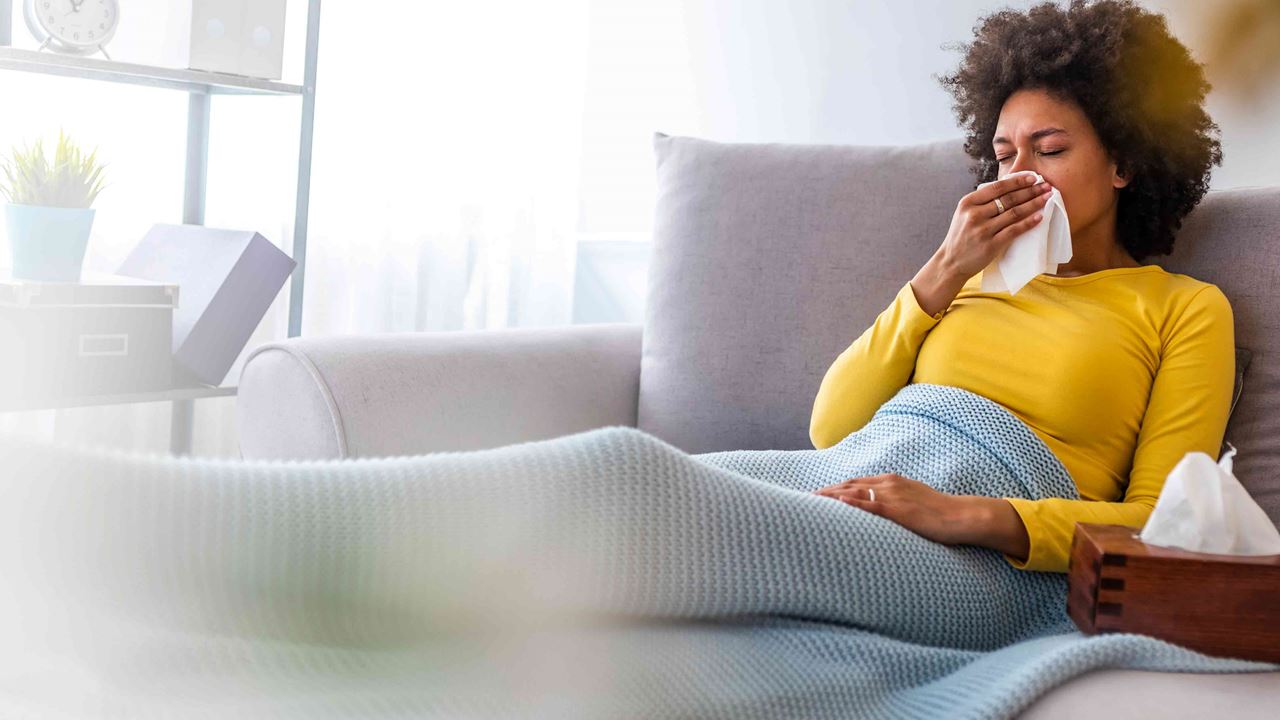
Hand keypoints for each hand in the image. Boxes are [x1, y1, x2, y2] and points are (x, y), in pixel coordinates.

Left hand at [813, 473, 976, 545]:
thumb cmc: (940, 513)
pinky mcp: (897, 509)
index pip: (856, 483)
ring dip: (831, 497)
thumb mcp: (914, 502)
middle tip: (805, 499)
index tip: (819, 494)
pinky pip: (869, 505)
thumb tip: (882, 513)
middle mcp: (888, 483)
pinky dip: (851, 503)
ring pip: (854, 493)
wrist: (961, 515)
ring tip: (811, 502)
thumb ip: (896, 503)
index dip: (836, 488)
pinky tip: (836, 504)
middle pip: (849, 485)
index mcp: (892, 481)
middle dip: (826, 492)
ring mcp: (892, 495)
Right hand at [937, 172, 1053, 279]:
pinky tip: (1039, 217)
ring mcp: (982, 230)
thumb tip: (1010, 187)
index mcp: (968, 203)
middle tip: (1046, 186)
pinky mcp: (991, 245)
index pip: (997, 187)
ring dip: (1033, 204)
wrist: (951, 262)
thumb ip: (982, 202)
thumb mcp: (964, 214)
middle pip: (1008, 199)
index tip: (1033, 178)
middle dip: (1030, 191)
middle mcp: (974, 215)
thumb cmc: (962, 236)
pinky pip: (1014, 231)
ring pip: (1014, 213)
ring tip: (1046, 198)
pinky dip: (1028, 223)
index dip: (1017, 181)